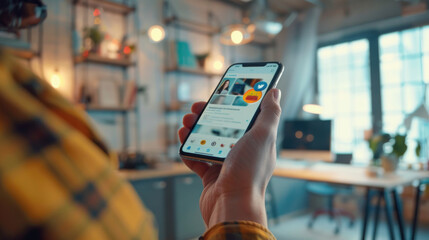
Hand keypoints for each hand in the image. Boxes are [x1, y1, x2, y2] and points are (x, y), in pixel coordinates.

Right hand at [178, 89, 281, 227]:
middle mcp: (242, 153)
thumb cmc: (249, 171)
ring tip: (186, 123)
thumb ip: (269, 113)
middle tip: (196, 108)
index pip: (245, 116)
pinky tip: (183, 142)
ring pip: (207, 142)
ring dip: (194, 130)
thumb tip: (274, 92)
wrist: (232, 205)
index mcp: (257, 142)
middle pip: (222, 128)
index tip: (220, 92)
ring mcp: (226, 166)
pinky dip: (188, 151)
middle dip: (207, 115)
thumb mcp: (263, 135)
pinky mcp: (211, 177)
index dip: (232, 103)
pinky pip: (197, 160)